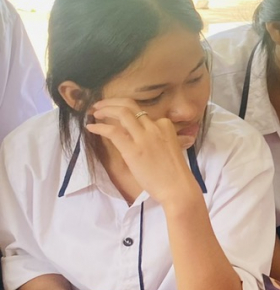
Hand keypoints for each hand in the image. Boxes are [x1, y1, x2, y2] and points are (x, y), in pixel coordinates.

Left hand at [84, 99, 200, 205]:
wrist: (178, 187)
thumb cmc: (174, 173)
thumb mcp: (169, 148)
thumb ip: (156, 138)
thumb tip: (139, 138)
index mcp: (165, 125)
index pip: (143, 113)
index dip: (127, 113)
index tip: (116, 116)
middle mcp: (155, 127)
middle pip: (130, 106)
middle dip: (111, 102)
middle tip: (99, 105)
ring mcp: (144, 137)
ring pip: (122, 113)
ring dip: (105, 109)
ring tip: (94, 112)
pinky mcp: (133, 150)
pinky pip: (113, 132)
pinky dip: (100, 127)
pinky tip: (91, 128)